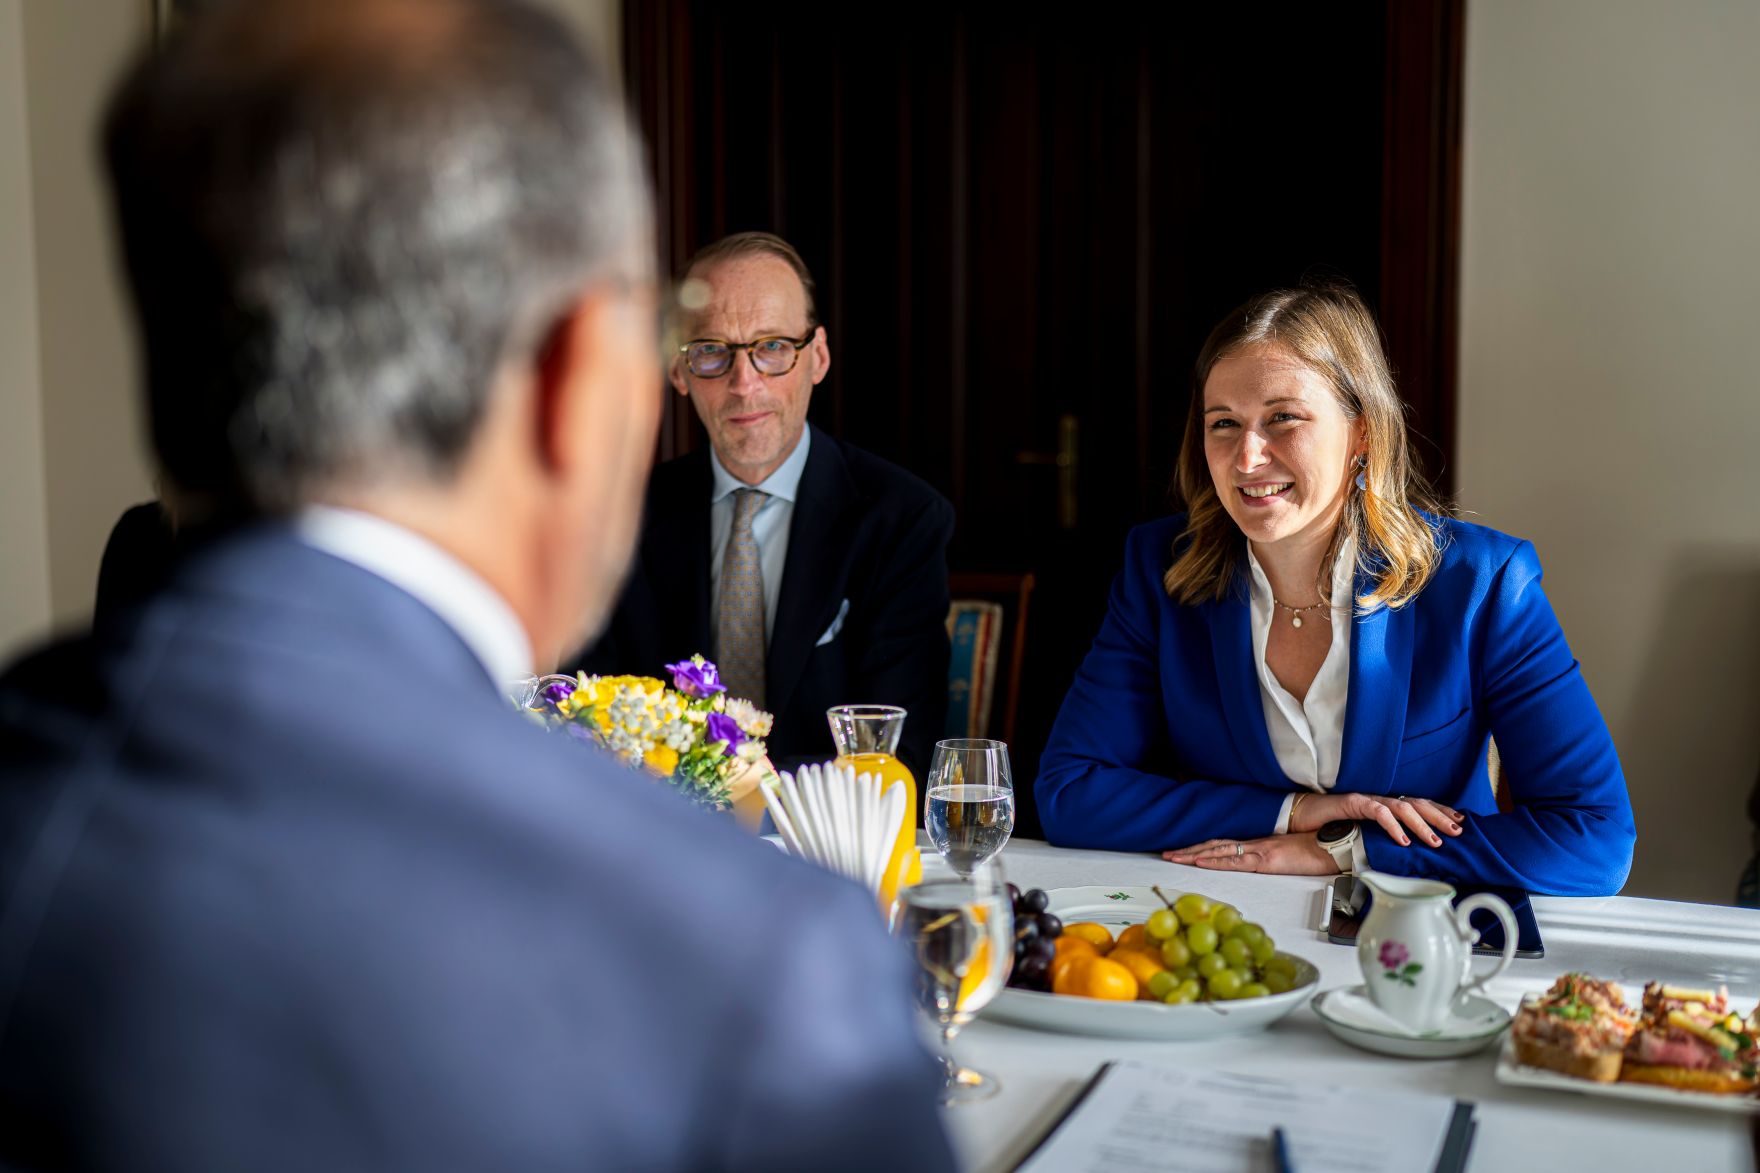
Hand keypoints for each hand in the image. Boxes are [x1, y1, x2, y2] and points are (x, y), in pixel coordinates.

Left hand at [1162, 833, 1338, 875]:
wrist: (1341, 844)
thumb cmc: (1325, 850)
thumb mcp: (1297, 857)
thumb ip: (1282, 860)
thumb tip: (1271, 865)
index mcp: (1263, 844)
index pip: (1228, 845)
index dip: (1205, 847)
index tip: (1185, 851)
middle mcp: (1258, 845)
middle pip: (1217, 845)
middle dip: (1190, 850)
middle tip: (1167, 854)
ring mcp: (1262, 851)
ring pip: (1220, 851)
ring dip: (1194, 854)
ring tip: (1173, 857)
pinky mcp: (1268, 859)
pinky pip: (1236, 860)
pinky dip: (1216, 859)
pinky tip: (1200, 861)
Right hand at [1291, 792, 1463, 847]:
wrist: (1302, 816)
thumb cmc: (1333, 826)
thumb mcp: (1365, 834)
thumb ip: (1384, 839)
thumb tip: (1407, 855)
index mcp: (1385, 804)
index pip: (1418, 804)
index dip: (1440, 811)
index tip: (1459, 822)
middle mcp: (1380, 799)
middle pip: (1416, 803)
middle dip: (1439, 817)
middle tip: (1456, 831)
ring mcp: (1367, 799)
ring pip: (1402, 807)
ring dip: (1421, 825)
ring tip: (1434, 841)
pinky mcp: (1353, 802)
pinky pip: (1377, 812)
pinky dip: (1392, 826)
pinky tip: (1402, 840)